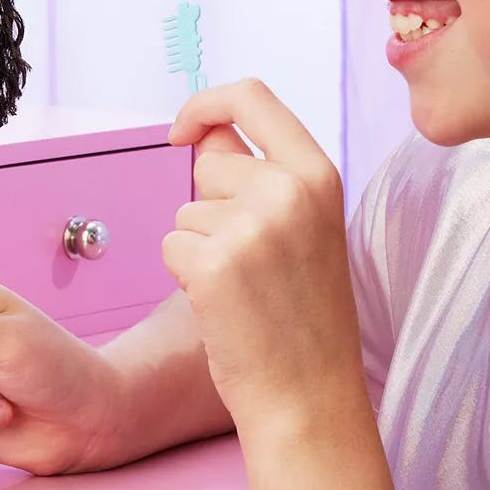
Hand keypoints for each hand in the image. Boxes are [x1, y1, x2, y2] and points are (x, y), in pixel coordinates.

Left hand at [162, 78, 361, 426]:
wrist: (310, 394)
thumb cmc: (302, 314)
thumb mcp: (304, 227)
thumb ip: (260, 175)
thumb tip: (205, 135)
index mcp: (319, 174)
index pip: (251, 95)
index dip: (205, 104)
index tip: (184, 131)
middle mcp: (289, 190)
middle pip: (208, 165)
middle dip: (209, 206)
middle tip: (249, 261)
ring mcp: (251, 227)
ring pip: (185, 210)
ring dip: (199, 245)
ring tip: (244, 288)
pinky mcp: (211, 263)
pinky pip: (170, 244)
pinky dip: (183, 273)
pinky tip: (222, 304)